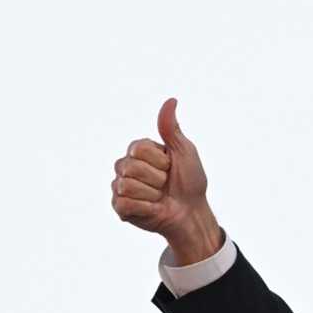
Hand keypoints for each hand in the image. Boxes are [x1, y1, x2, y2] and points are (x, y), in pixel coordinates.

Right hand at [112, 98, 221, 262]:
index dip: (160, 160)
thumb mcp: (184, 151)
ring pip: (127, 186)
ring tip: (159, 197)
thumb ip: (171, 129)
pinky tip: (152, 209)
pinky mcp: (120, 207)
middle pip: (131, 167)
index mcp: (138, 151)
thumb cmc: (190, 181)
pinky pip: (125, 204)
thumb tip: (171, 100)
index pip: (138, 148)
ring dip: (152, 195)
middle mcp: (125, 167)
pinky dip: (145, 208)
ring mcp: (120, 187)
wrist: (192, 212)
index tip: (170, 166)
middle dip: (157, 178)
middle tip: (165, 184)